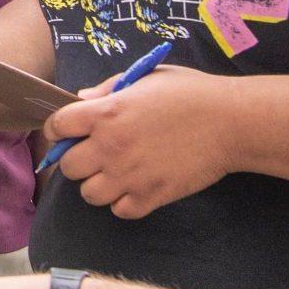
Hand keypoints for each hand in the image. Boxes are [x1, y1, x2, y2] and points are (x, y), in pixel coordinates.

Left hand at [39, 66, 234, 218]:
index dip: (58, 129)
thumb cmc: (190, 93)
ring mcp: (130, 175)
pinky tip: (136, 187)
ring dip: (98, 185)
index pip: (57, 126)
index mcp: (106, 113)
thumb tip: (80, 99)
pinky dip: (124, 202)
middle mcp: (111, 146)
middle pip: (68, 166)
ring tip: (116, 173)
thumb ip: (108, 89)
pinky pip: (119, 210)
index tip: (67, 132)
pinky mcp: (151, 197)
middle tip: (96, 154)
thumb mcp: (146, 78)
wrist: (231, 122)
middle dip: (78, 160)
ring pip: (89, 194)